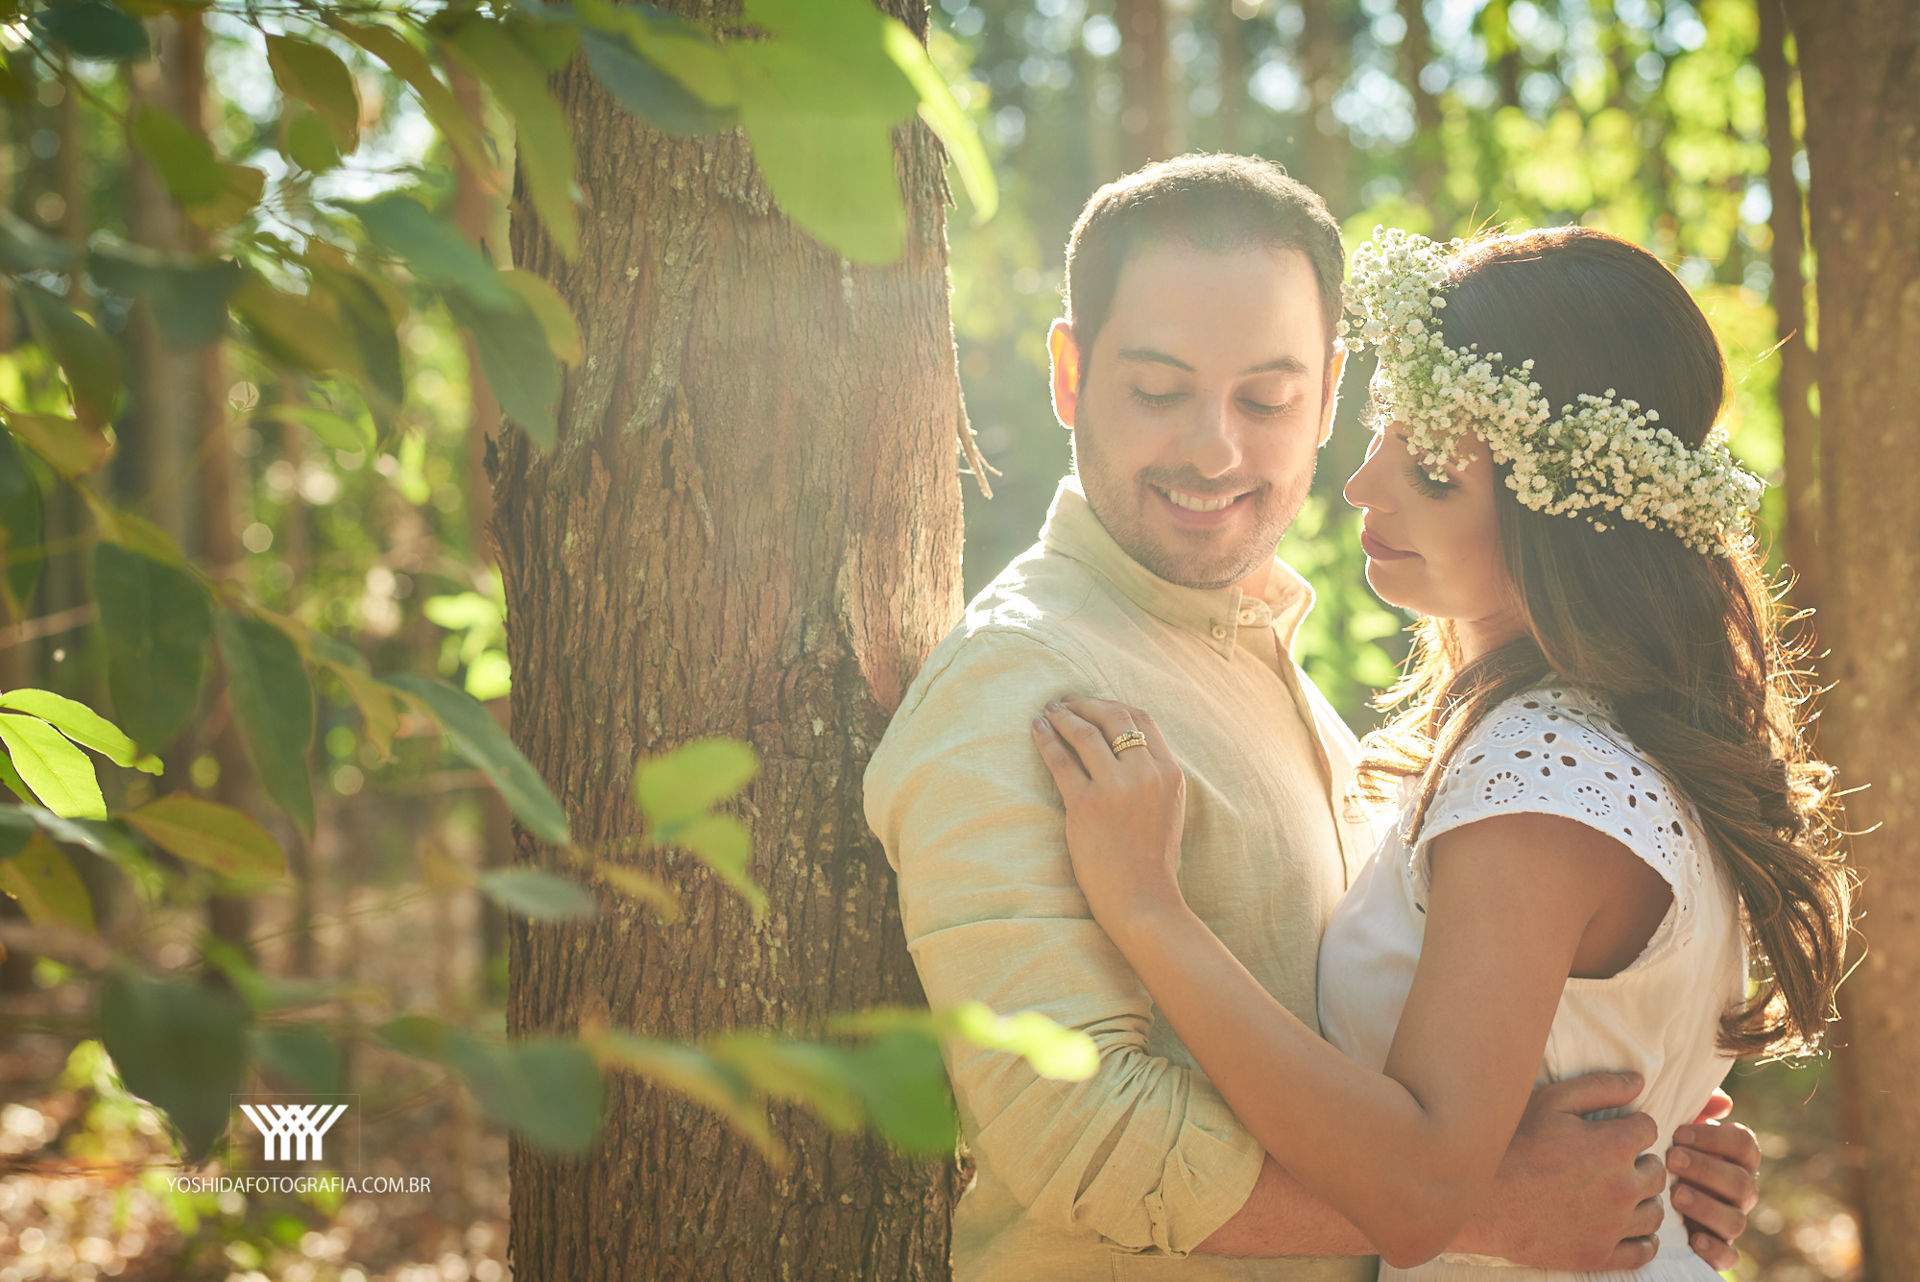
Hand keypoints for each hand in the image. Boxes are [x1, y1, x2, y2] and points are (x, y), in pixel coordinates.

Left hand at [1030, 696, 1187, 931]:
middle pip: (1114, 716)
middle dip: (1086, 704)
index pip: (1142, 719)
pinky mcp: (1086, 806)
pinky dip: (1046, 740)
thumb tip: (1121, 742)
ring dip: (1063, 716)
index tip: (1093, 705)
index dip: (1113, 705)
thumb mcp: (1167, 807)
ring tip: (1048, 712)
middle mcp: (1146, 774)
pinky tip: (1037, 730)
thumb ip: (1152, 774)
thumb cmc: (1151, 859)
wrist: (1143, 900)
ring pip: (1085, 733)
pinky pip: (1061, 761)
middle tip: (1065, 702)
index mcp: (1170, 773)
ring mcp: (1116, 789)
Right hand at [1456, 1072, 1665, 1270]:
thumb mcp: (1551, 1102)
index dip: (1631, 1125)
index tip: (1613, 1130)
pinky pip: (1642, 1251)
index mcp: (1613, 1146)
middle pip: (1656, 1171)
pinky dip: (1643, 1240)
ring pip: (1654, 1212)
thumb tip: (1639, 1080)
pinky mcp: (1600, 1255)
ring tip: (1618, 1191)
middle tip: (1612, 1161)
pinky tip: (1627, 1228)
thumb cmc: (1512, 1145)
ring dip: (1643, 1198)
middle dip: (1640, 1161)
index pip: (1649, 1129)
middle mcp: (1622, 1187)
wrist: (1480, 1199)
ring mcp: (1613, 1226)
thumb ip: (1599, 1087)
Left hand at [1666, 1090, 1761, 1268]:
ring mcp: (1729, 1220)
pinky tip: (1693, 1237)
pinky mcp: (1717, 1248)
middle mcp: (1739, 1191)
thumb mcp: (1676, 1128)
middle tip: (1671, 1159)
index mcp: (1734, 1158)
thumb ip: (1697, 1109)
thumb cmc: (1666, 1150)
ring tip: (1675, 1194)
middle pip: (1741, 1182)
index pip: (1745, 1145)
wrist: (1641, 1192)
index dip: (1715, 1138)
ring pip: (1735, 1220)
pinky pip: (1728, 1255)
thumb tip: (1723, 1101)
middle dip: (1706, 1169)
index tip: (1679, 1133)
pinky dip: (1715, 1249)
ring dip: (1706, 1206)